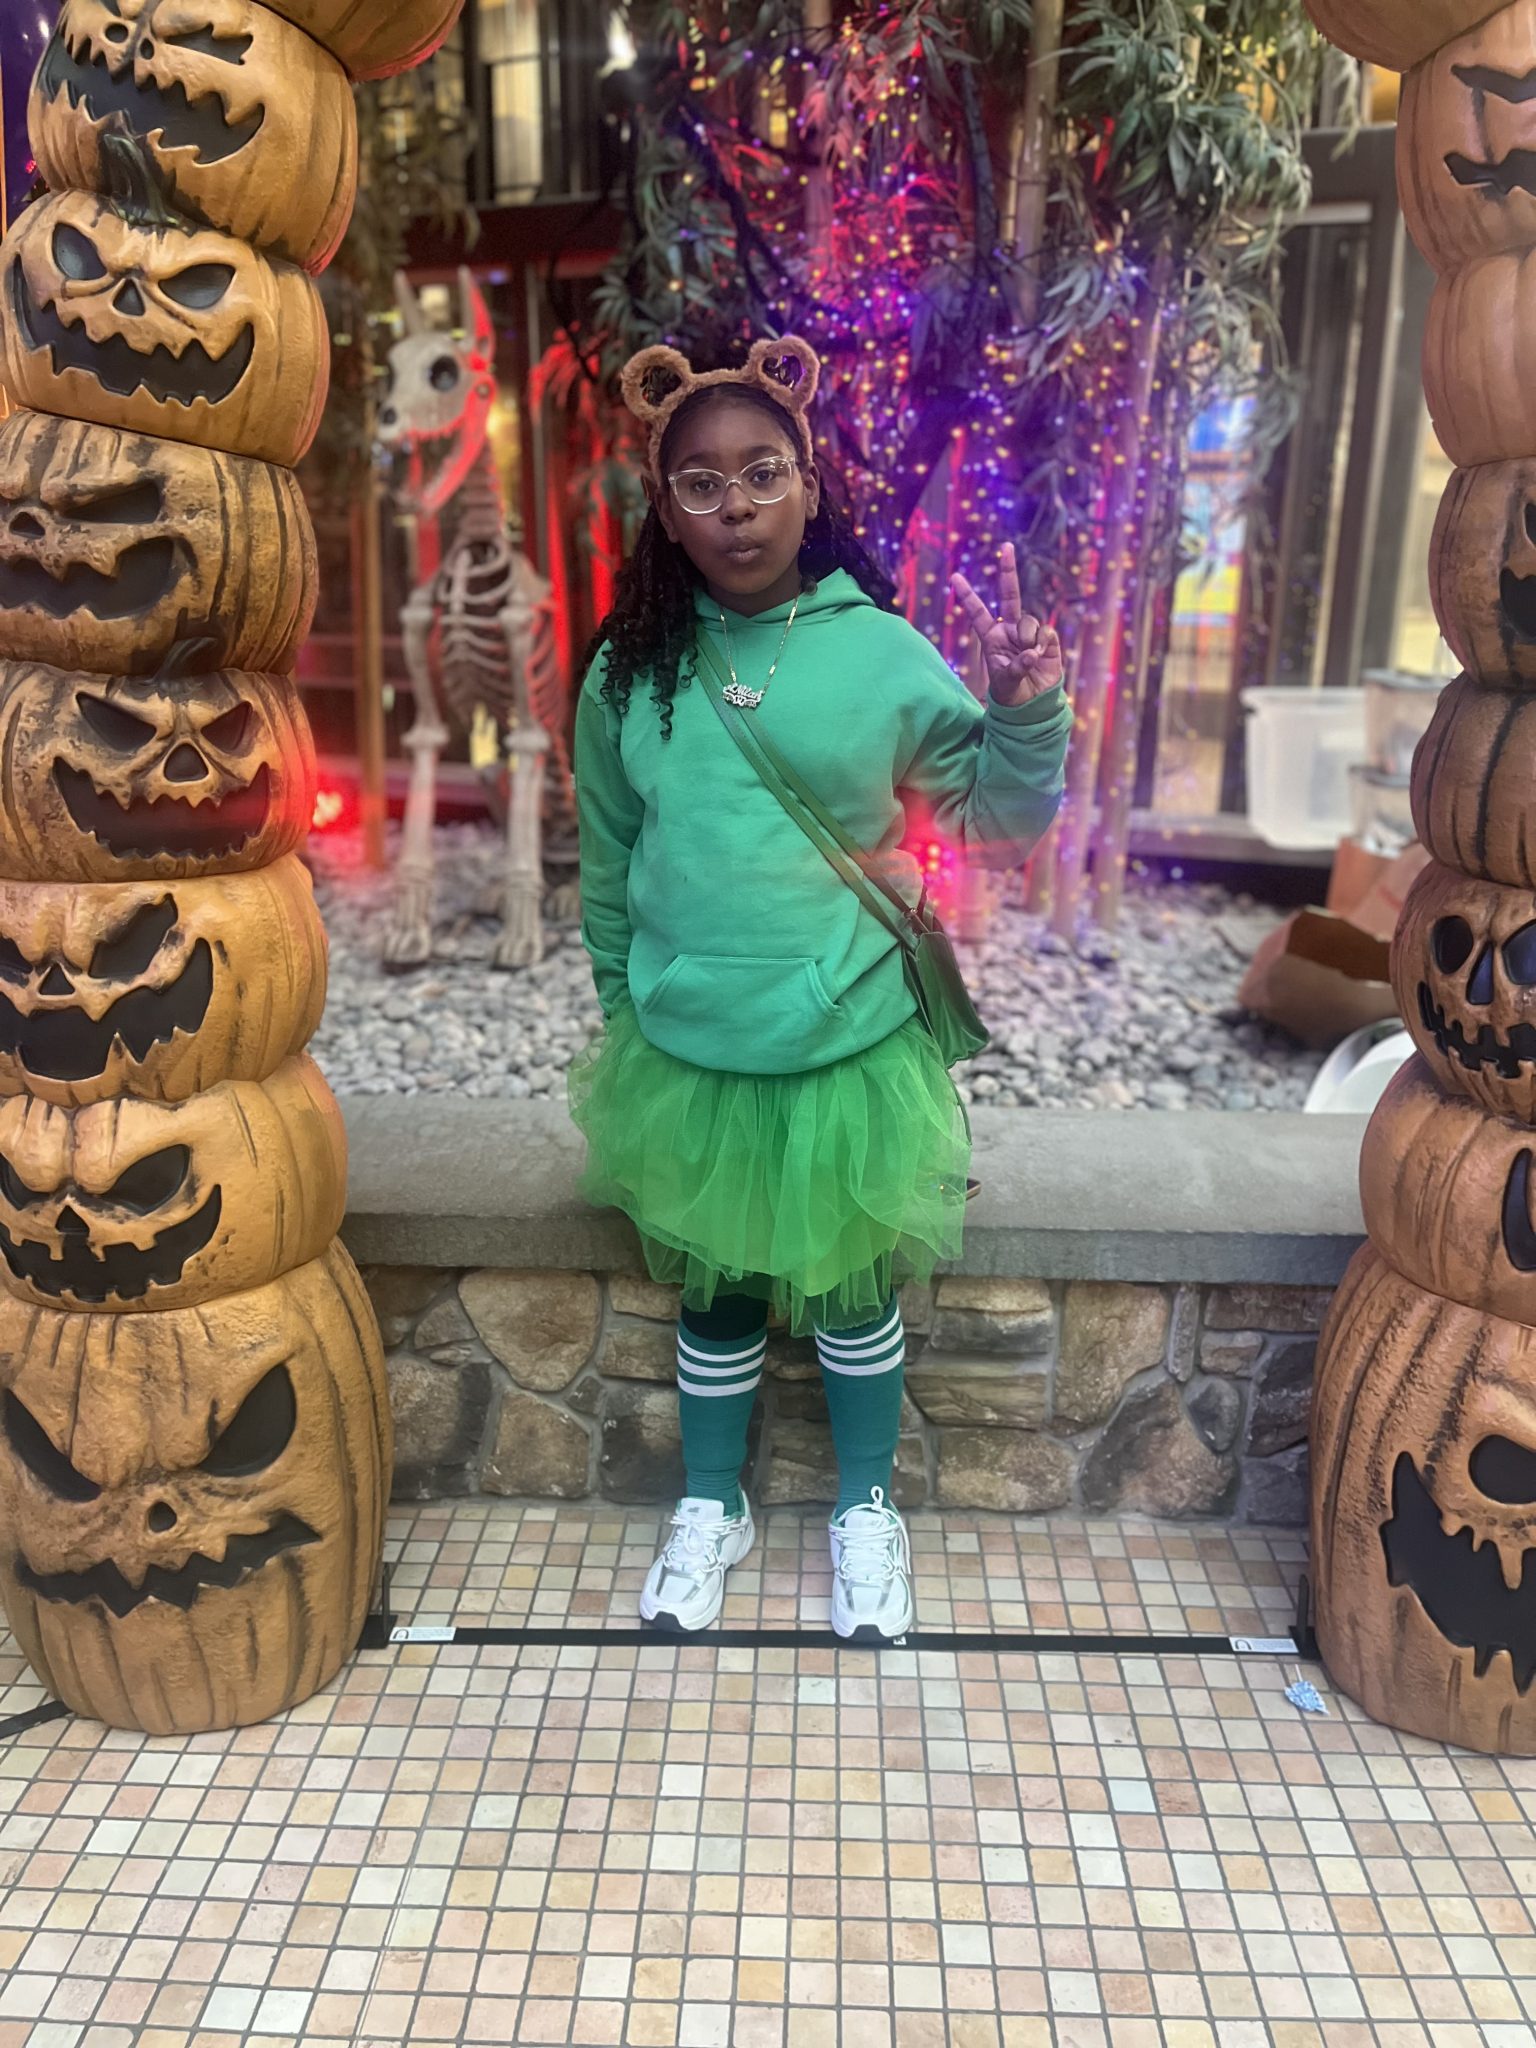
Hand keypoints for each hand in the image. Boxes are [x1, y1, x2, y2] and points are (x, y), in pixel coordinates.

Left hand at [951, 544, 1064, 705]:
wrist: (1033, 702)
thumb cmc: (1011, 692)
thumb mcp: (1005, 682)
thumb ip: (1015, 667)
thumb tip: (1031, 652)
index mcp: (991, 637)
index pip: (978, 612)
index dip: (967, 595)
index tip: (954, 577)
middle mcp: (1010, 629)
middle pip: (1010, 595)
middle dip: (1008, 571)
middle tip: (1006, 546)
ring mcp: (1029, 632)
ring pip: (1029, 620)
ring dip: (1028, 638)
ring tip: (1029, 657)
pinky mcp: (1047, 639)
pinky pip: (1045, 631)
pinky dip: (1042, 644)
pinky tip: (1040, 655)